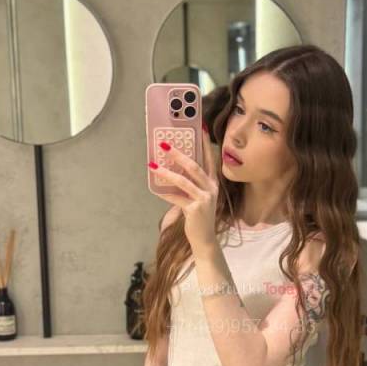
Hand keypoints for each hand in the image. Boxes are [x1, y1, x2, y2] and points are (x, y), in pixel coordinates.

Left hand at [150, 127, 218, 256]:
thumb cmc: (199, 215)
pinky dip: (165, 193)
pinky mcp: (195, 210)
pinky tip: (155, 189)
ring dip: (166, 172)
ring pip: (183, 181)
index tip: (201, 127)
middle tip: (164, 144)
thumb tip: (170, 168)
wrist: (205, 238)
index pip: (208, 158)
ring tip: (153, 165)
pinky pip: (176, 198)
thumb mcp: (198, 196)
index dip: (204, 143)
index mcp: (212, 182)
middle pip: (194, 166)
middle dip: (178, 154)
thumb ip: (189, 183)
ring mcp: (204, 199)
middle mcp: (211, 188)